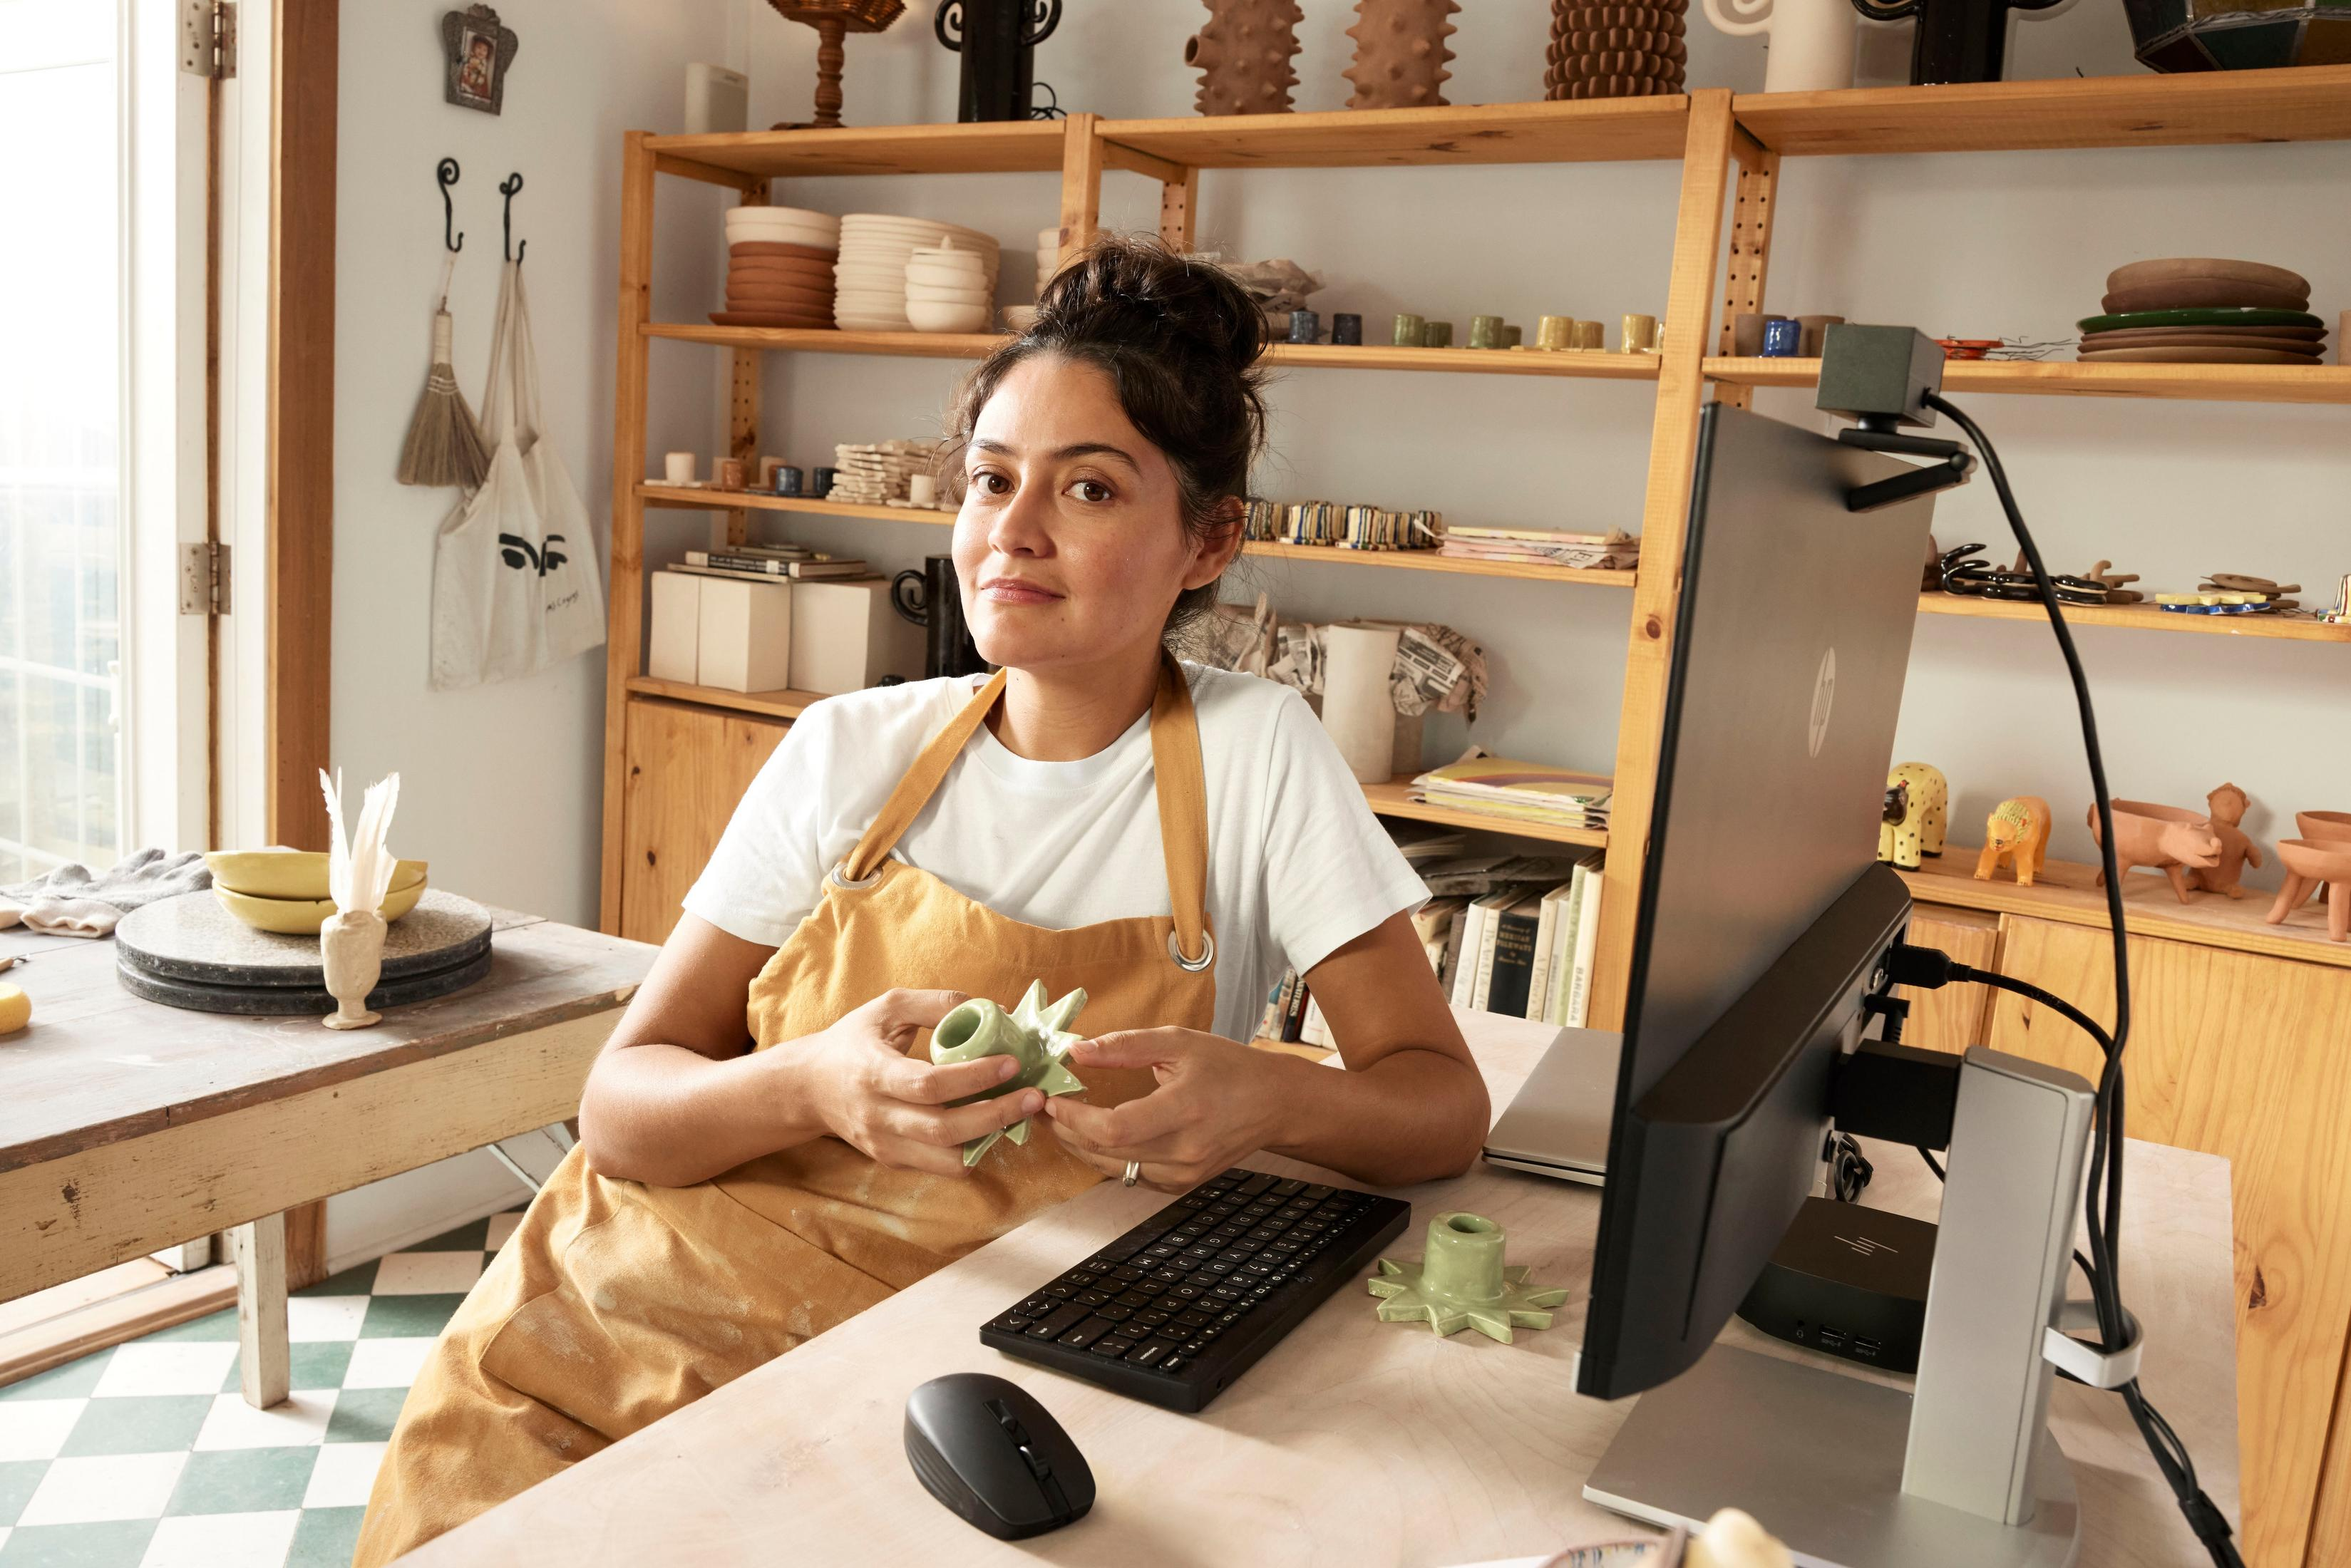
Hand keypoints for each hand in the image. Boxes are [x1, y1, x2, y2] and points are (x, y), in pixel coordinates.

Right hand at [802, 989, 1047, 1177]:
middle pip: (944, 1130)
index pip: (929, 1085)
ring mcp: (884, 1145)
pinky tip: (993, 1125)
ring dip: (989, 1139)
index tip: (1011, 1063)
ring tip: (1020, 1113)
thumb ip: (934, 1004)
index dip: (974, 1077)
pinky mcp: (892, 1161)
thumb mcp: (886, 1008)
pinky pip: (940, 1166)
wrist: (809, 1087)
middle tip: (1035, 1097)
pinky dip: (972, 1150)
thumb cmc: (853, 1041)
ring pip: (946, 1159)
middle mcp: (878, 1116)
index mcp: (873, 1073)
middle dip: (996, 1115)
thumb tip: (988, 1009)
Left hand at [1044, 1028, 1283, 1191]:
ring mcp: (1184, 1173)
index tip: (1050, 1100)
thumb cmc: (1230, 1067)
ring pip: (1113, 1168)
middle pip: (1106, 1151)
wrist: (1274, 1104)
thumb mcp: (1179, 1042)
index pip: (1115, 1127)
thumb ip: (1126, 1046)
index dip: (1073, 1118)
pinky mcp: (1181, 1184)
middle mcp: (1184, 1150)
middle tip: (1041, 1108)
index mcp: (1185, 1109)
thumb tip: (1076, 1051)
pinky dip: (1106, 1157)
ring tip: (1059, 1121)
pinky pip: (1130, 1175)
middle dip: (1064, 1130)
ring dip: (1079, 1146)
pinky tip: (1093, 1136)